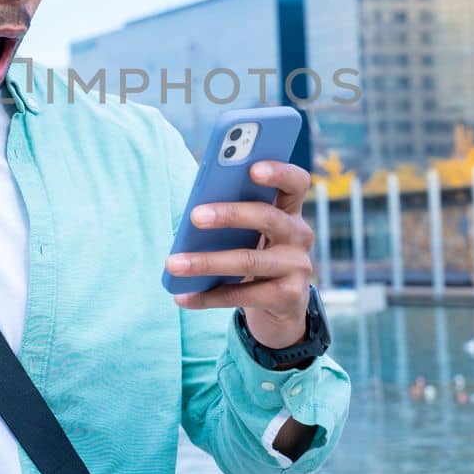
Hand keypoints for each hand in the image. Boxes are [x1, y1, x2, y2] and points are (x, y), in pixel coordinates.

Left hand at [165, 160, 314, 348]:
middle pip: (267, 217)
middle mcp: (299, 235)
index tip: (252, 168)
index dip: (279, 172)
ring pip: (249, 260)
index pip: (296, 182)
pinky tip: (184, 297)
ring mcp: (297, 266)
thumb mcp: (250, 233)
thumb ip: (233, 216)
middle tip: (195, 216)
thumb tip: (194, 212)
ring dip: (206, 262)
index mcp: (289, 210)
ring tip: (174, 264)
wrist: (280, 304)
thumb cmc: (255, 254)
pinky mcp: (289, 296)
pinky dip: (209, 296)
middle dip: (229, 214)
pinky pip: (243, 295)